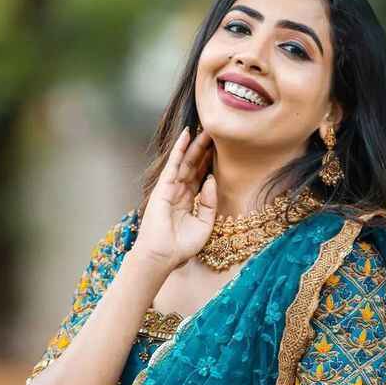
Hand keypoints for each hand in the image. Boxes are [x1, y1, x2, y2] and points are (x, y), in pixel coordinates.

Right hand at [133, 126, 216, 271]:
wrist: (162, 256)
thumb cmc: (181, 246)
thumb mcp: (205, 224)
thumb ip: (210, 202)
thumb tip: (211, 179)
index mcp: (190, 201)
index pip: (202, 176)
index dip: (211, 163)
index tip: (223, 148)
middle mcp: (180, 192)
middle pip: (195, 165)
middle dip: (205, 149)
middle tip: (216, 132)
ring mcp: (171, 188)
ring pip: (185, 161)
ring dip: (195, 145)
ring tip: (205, 128)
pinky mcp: (163, 186)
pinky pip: (173, 163)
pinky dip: (179, 149)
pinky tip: (186, 135)